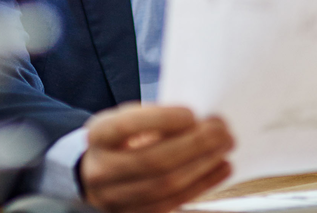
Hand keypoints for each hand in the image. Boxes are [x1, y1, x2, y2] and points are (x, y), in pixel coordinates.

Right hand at [78, 104, 233, 212]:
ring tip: (224, 148)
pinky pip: (173, 203)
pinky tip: (220, 168)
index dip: (160, 120)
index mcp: (98, 137)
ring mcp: (116, 198)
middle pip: (152, 160)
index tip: (191, 113)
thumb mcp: (125, 119)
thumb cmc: (119, 139)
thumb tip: (198, 121)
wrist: (93, 171)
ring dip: (202, 166)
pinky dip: (201, 186)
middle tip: (221, 131)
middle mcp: (101, 170)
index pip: (127, 127)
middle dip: (193, 145)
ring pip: (165, 186)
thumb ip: (154, 119)